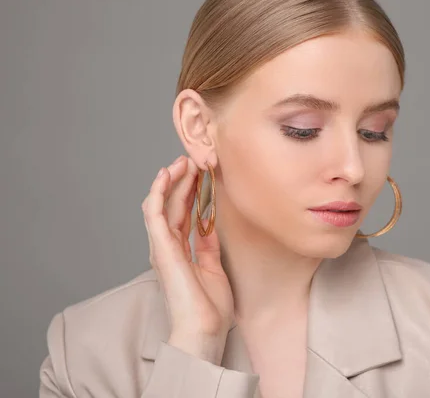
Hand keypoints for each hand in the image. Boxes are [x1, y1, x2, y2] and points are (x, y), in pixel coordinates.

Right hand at [141, 155, 233, 361]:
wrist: (203, 329)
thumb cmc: (209, 307)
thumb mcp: (213, 267)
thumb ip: (208, 245)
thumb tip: (209, 224)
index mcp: (181, 252)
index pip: (184, 214)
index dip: (193, 192)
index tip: (205, 174)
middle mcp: (168, 247)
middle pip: (174, 205)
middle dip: (184, 181)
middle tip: (195, 161)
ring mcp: (162, 247)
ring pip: (163, 204)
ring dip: (172, 181)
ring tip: (183, 162)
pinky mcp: (160, 248)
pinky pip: (155, 213)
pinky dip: (159, 192)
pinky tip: (166, 175)